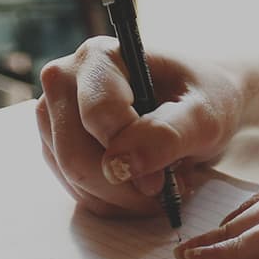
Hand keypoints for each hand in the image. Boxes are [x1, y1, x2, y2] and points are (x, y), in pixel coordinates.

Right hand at [37, 36, 244, 217]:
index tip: (165, 177)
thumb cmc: (204, 99)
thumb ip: (167, 135)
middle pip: (75, 155)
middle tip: (168, 187)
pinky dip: (113, 201)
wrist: (199, 106)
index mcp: (99, 57)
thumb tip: (121, 165)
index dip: (132, 154)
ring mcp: (54, 115)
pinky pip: (76, 190)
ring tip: (161, 182)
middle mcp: (65, 80)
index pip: (98, 116)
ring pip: (74, 179)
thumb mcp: (204, 115)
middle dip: (125, 186)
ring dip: (122, 197)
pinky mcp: (56, 146)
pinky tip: (141, 186)